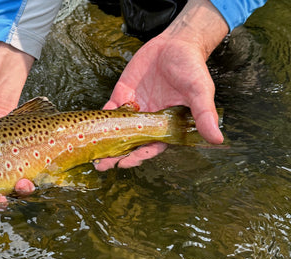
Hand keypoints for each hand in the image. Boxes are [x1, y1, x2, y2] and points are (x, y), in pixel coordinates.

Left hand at [94, 0, 227, 170]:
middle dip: (116, 155)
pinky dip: (100, 119)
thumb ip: (204, 114)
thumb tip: (216, 138)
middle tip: (102, 165)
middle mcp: (148, 121)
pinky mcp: (123, 95)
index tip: (126, 163)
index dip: (139, 156)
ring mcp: (135, 108)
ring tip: (93, 155)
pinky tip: (89, 128)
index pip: (151, 146)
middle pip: (130, 143)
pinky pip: (110, 110)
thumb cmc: (192, 68)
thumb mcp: (200, 91)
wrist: (175, 44)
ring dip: (105, 143)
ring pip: (117, 131)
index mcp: (166, 125)